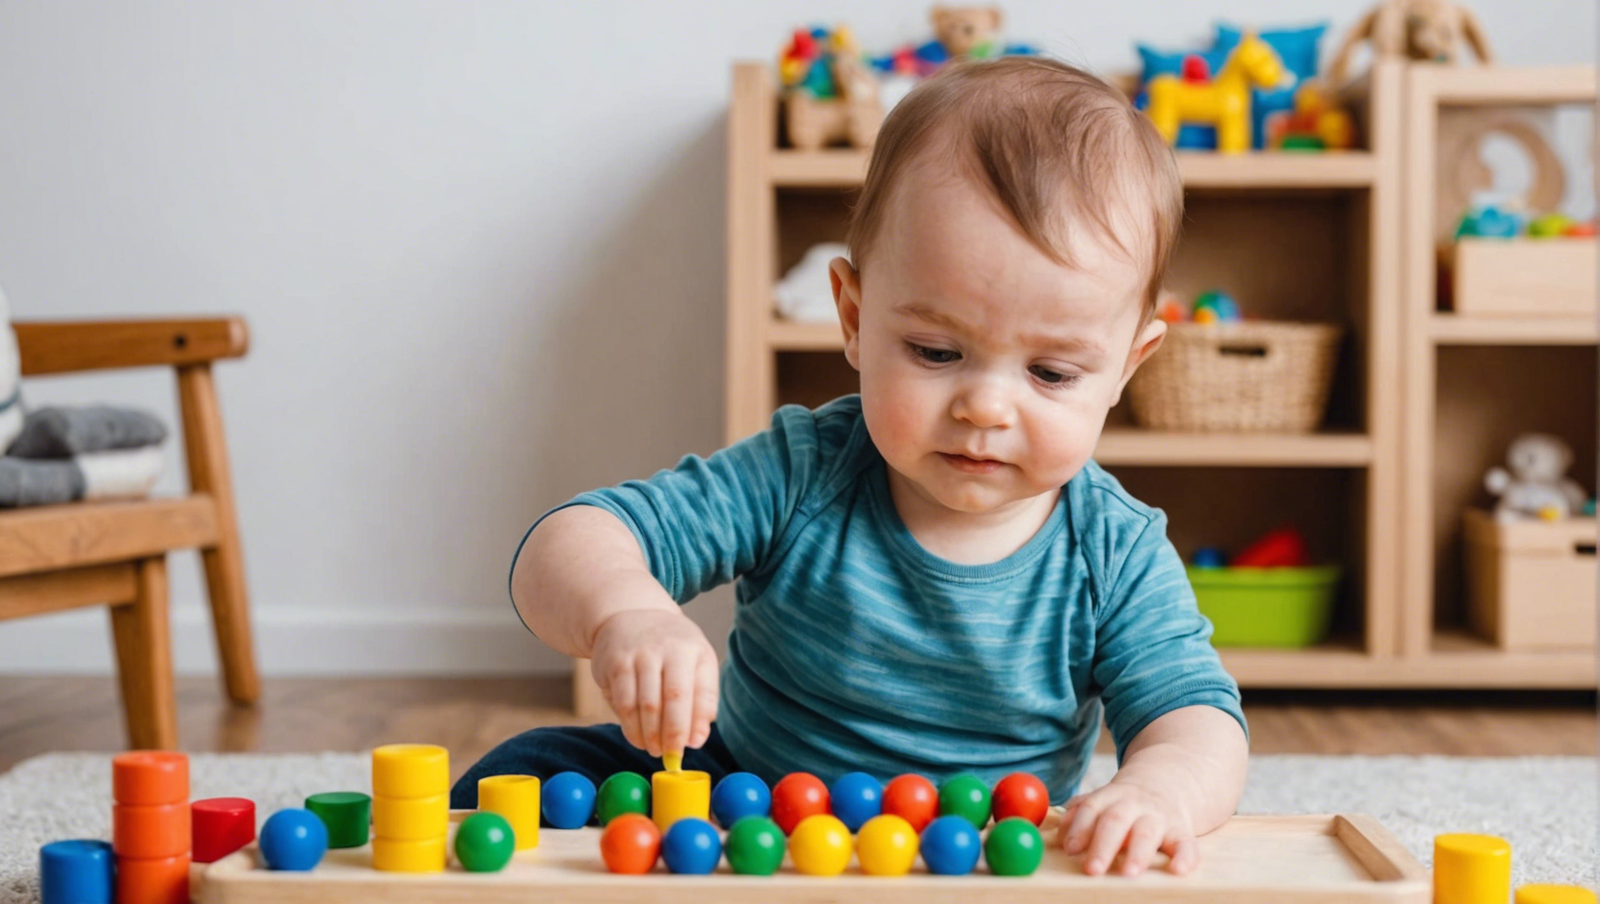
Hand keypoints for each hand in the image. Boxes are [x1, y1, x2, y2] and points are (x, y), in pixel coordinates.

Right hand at [588, 608, 718, 757]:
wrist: (630, 615)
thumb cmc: (670, 649)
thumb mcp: (695, 664)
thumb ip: (701, 701)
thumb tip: (697, 740)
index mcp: (693, 650)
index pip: (698, 692)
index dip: (695, 723)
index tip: (691, 746)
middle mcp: (667, 648)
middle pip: (671, 699)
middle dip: (671, 734)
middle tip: (670, 756)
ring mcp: (639, 654)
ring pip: (645, 704)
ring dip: (649, 734)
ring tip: (653, 749)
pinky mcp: (615, 662)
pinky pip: (623, 702)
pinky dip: (629, 726)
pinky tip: (636, 737)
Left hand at [1058, 776, 1196, 876]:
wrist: (1170, 780)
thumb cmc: (1127, 801)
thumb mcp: (1105, 798)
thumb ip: (1082, 812)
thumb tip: (1059, 829)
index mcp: (1110, 796)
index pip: (1092, 808)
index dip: (1080, 828)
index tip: (1070, 849)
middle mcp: (1134, 805)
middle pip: (1116, 820)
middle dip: (1103, 845)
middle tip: (1092, 869)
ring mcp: (1159, 817)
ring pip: (1147, 832)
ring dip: (1138, 853)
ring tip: (1128, 873)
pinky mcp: (1182, 830)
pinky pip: (1186, 843)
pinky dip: (1185, 856)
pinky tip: (1179, 870)